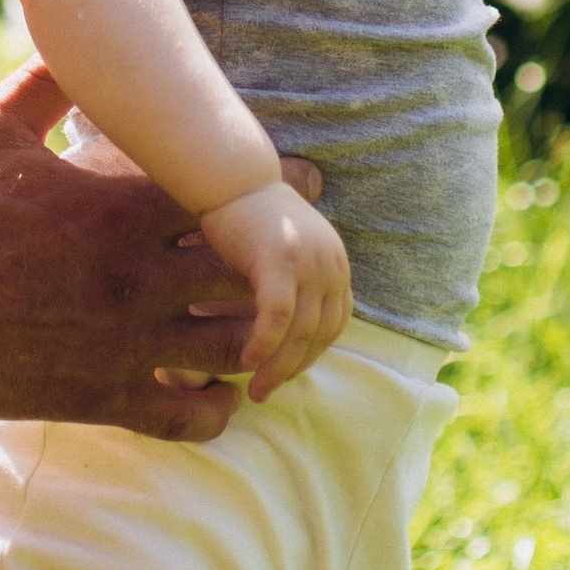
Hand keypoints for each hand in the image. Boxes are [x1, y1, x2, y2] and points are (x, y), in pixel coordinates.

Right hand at [0, 61, 261, 441]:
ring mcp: (123, 345)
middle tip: (292, 260)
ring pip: (233, 349)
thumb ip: (46, 81)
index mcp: (118, 208)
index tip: (299, 184)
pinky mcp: (100, 398)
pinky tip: (214, 389)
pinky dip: (214, 407)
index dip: (270, 187)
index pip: (228, 194)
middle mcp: (135, 278)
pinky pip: (188, 418)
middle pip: (250, 274)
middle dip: (276, 264)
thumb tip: (76, 33)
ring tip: (259, 324)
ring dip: (253, 336)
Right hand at [194, 180, 350, 398]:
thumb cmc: (250, 215)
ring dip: (277, 367)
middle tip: (267, 391)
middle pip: (319, 334)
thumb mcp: (288, 251)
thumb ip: (296, 282)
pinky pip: (276, 317)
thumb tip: (286, 328)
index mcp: (336, 263)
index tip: (286, 371)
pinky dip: (264, 343)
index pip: (333, 324)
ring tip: (257, 389)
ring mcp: (309, 263)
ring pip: (299, 332)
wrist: (233, 177)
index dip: (311, 353)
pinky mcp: (280, 262)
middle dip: (294, 368)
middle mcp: (331, 264)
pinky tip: (248, 359)